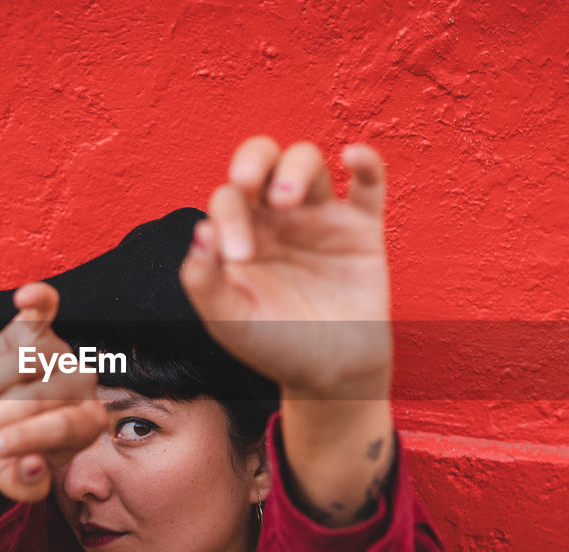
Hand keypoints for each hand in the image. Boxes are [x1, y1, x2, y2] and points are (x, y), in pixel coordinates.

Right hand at [0, 283, 106, 502]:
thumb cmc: (8, 458)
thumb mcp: (16, 481)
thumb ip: (27, 485)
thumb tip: (32, 467)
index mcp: (88, 422)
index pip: (61, 425)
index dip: (23, 436)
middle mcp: (80, 383)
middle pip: (37, 396)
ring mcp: (58, 353)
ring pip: (18, 364)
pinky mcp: (34, 330)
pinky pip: (41, 312)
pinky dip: (38, 301)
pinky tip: (28, 296)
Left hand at [180, 137, 392, 399]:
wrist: (331, 376)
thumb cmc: (276, 347)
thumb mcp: (229, 321)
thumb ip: (204, 280)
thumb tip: (200, 231)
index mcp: (242, 233)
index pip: (229, 199)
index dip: (229, 216)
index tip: (240, 259)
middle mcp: (278, 218)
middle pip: (264, 159)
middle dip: (254, 159)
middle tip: (249, 182)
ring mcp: (320, 219)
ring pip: (309, 163)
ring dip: (296, 169)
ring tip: (288, 200)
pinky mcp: (362, 229)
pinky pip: (369, 185)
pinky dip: (366, 162)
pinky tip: (352, 157)